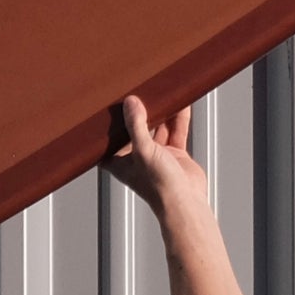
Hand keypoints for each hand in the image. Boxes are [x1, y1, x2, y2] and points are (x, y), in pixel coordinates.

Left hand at [101, 94, 207, 217]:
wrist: (186, 202)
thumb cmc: (160, 187)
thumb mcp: (143, 151)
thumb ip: (136, 126)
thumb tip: (131, 103)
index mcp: (121, 162)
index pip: (109, 140)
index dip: (108, 125)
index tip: (108, 106)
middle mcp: (137, 158)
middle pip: (136, 129)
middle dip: (138, 112)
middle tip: (139, 92)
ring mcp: (157, 156)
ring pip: (158, 128)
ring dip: (161, 113)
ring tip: (163, 93)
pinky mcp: (175, 155)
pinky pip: (176, 131)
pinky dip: (178, 119)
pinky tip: (181, 105)